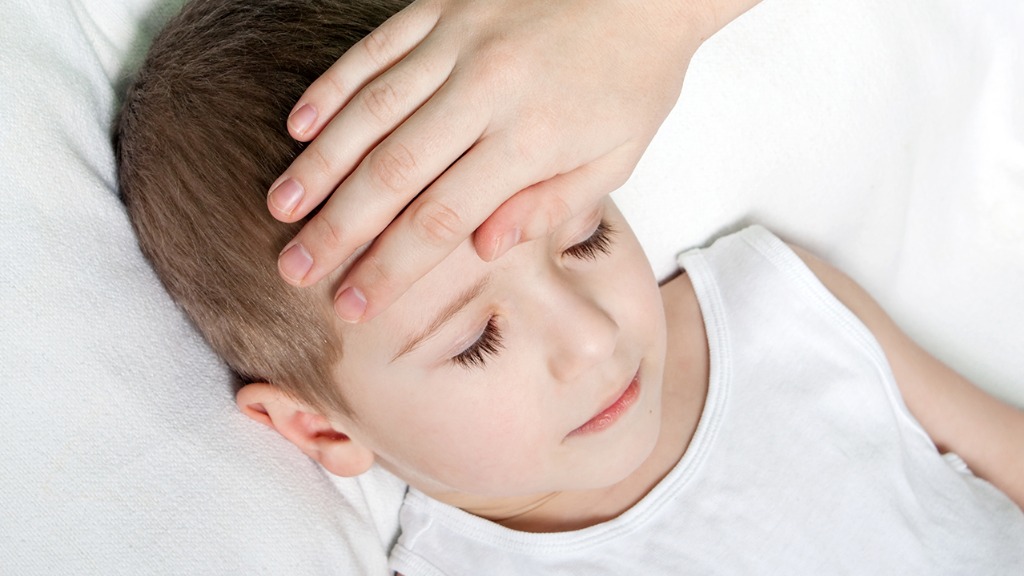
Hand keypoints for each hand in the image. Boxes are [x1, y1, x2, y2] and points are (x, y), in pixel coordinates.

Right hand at [270, 0, 754, 321]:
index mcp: (533, 138)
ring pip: (372, 111)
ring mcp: (460, 40)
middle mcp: (488, 89)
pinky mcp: (443, 4)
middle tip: (294, 271)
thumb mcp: (617, 155)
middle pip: (395, 173)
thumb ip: (550, 206)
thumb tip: (484, 251)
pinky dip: (334, 87)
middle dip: (338, 230)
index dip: (392, 269)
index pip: (444, 219)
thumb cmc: (635, 77)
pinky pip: (376, 49)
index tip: (353, 306)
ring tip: (281, 209)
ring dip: (320, 164)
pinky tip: (299, 126)